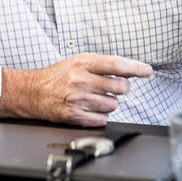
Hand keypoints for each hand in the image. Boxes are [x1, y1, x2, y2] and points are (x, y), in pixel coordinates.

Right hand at [0, 53, 152, 127]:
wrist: (33, 92)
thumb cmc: (58, 76)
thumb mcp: (78, 61)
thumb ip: (101, 65)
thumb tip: (128, 70)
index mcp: (83, 62)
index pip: (116, 64)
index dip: (135, 67)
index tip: (148, 71)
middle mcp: (81, 80)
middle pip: (120, 87)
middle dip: (121, 88)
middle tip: (113, 86)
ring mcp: (78, 99)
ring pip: (113, 105)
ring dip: (109, 102)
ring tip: (95, 97)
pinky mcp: (75, 116)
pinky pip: (103, 119)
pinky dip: (101, 115)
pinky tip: (90, 108)